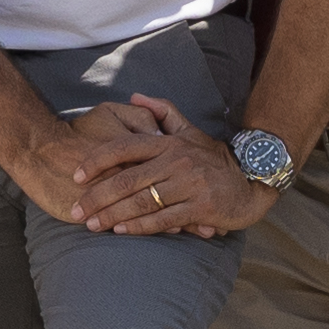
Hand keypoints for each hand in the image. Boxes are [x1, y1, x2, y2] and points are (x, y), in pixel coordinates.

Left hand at [52, 88, 268, 238]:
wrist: (253, 182)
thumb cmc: (215, 160)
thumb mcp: (191, 131)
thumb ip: (163, 112)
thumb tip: (135, 96)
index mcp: (169, 143)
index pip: (124, 147)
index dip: (97, 161)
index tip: (76, 175)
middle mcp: (177, 161)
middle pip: (127, 180)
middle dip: (97, 196)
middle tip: (77, 209)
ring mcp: (190, 185)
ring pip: (141, 202)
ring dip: (113, 215)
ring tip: (92, 224)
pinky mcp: (201, 208)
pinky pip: (162, 219)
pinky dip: (139, 227)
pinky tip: (121, 231)